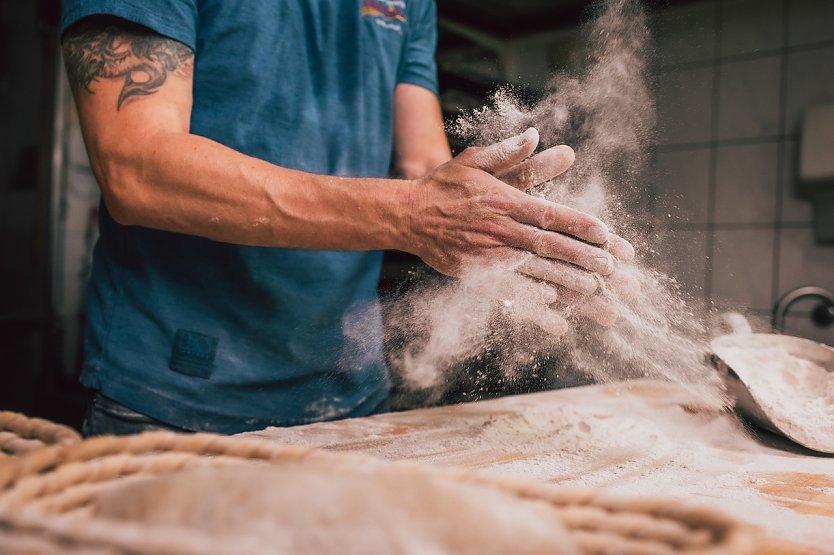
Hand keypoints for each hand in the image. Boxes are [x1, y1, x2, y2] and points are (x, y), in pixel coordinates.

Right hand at [407, 128, 627, 289]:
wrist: (406, 215)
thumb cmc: (445, 186)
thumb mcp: (474, 160)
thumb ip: (507, 153)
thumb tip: (535, 135)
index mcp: (503, 201)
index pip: (548, 213)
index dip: (578, 224)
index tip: (605, 233)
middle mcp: (498, 229)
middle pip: (546, 244)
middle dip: (582, 256)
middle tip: (611, 267)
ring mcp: (486, 255)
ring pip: (532, 270)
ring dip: (565, 281)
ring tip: (595, 290)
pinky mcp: (474, 274)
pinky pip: (507, 291)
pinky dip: (530, 302)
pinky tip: (553, 310)